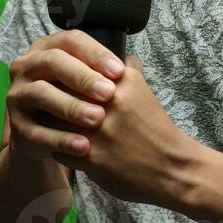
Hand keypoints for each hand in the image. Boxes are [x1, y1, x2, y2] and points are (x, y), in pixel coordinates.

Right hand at [6, 29, 123, 164]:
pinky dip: (62, 139)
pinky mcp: (17, 125)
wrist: (46, 138)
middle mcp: (26, 66)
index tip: (120, 71)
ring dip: (71, 106)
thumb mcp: (86, 83)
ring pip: (41, 94)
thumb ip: (106, 72)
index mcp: (47, 48)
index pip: (71, 40)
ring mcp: (17, 95)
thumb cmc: (74, 100)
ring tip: (98, 119)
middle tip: (108, 93)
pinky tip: (84, 146)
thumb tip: (133, 63)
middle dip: (82, 76)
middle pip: (53, 61)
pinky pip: (37, 131)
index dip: (95, 53)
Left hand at [51, 55, 192, 210]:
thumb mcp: (144, 92)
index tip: (62, 86)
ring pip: (52, 119)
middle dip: (52, 99)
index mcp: (121, 80)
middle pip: (60, 90)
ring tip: (57, 127)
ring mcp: (97, 129)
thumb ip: (130, 73)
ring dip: (51, 124)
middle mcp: (108, 101)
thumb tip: (123, 55)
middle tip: (52, 105)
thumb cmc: (156, 130)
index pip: (75, 68)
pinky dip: (59, 149)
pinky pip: (57, 147)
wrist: (172, 168)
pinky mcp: (90, 155)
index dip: (63, 78)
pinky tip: (69, 149)